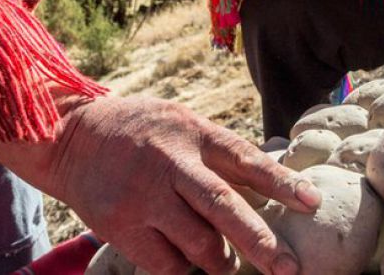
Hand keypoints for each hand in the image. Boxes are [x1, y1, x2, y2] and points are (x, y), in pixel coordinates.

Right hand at [0, 94, 320, 274]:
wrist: (70, 137)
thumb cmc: (141, 132)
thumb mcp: (182, 124)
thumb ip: (220, 153)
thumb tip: (273, 188)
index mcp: (193, 133)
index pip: (245, 159)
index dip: (282, 182)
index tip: (313, 203)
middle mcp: (170, 163)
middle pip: (224, 208)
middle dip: (261, 243)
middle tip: (289, 269)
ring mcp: (143, 196)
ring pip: (199, 245)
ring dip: (220, 261)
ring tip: (222, 261)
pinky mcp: (120, 226)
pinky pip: (167, 264)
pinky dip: (183, 267)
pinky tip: (181, 256)